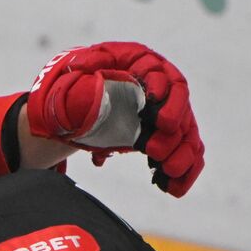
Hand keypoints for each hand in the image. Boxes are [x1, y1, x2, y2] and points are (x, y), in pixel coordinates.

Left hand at [26, 41, 204, 196]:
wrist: (67, 111)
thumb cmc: (69, 88)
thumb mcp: (68, 82)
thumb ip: (79, 84)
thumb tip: (89, 85)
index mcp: (135, 62)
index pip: (159, 73)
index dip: (163, 92)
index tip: (155, 110)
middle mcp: (156, 85)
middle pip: (179, 104)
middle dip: (173, 127)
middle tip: (155, 150)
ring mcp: (162, 113)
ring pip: (184, 132)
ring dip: (181, 154)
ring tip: (168, 173)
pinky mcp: (162, 137)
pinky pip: (181, 153)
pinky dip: (181, 172)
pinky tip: (173, 188)